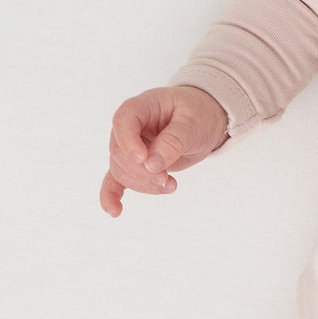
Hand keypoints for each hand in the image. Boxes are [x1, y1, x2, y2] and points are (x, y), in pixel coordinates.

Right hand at [100, 85, 228, 217]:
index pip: (123, 121)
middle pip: (120, 152)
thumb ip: (173, 141)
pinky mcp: (135, 165)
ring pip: (122, 170)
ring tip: (171, 185)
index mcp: (142, 107)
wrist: (204, 120)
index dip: (129, 142)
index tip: (144, 159)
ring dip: (143, 184)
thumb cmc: (198, 113)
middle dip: (142, 172)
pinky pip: (116, 180)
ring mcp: (130, 147)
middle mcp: (130, 127)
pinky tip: (115, 211)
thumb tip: (152, 165)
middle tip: (167, 179)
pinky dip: (112, 196)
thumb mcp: (192, 123)